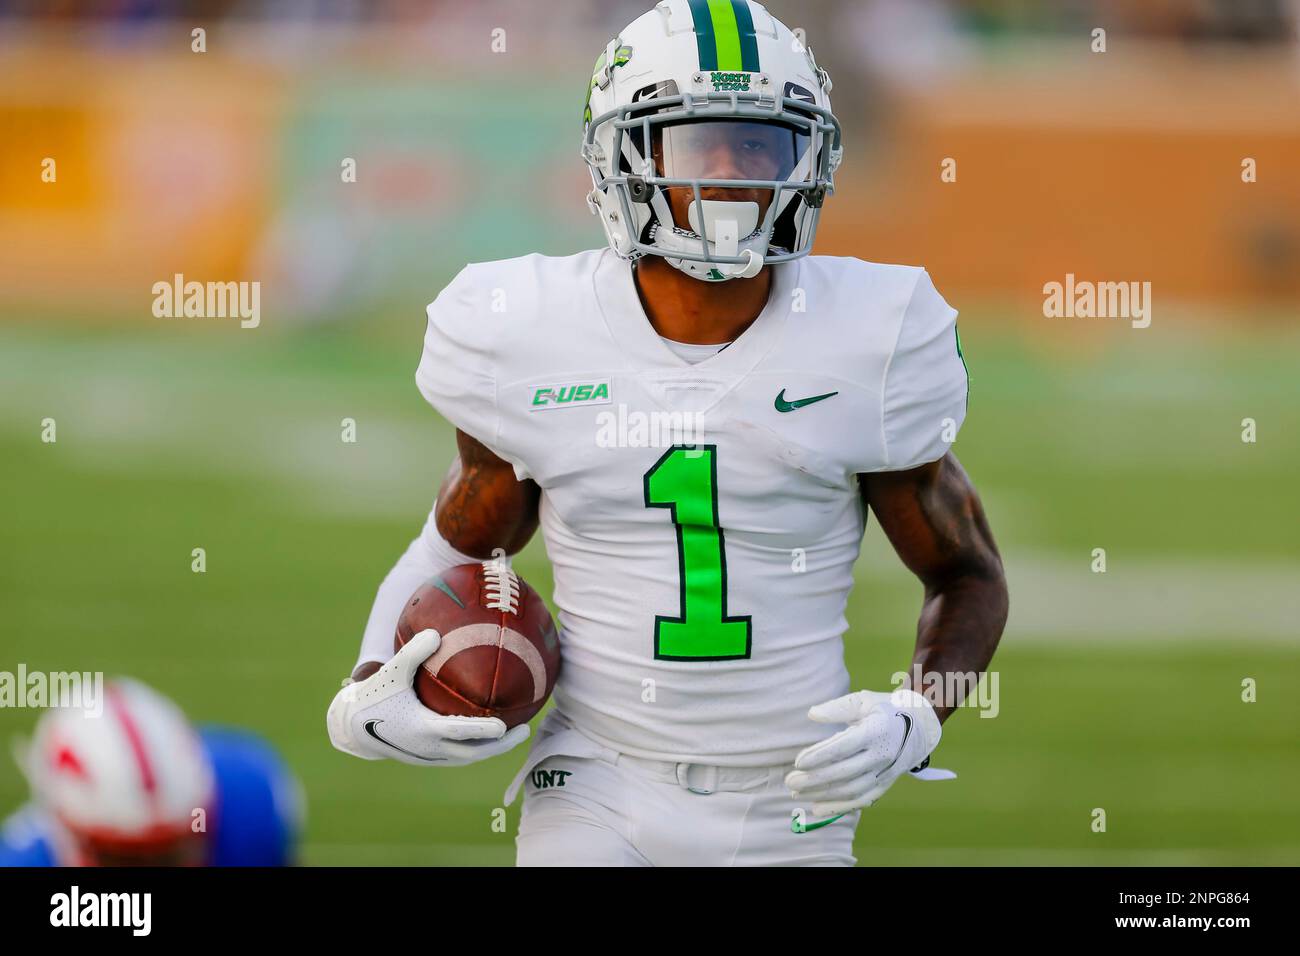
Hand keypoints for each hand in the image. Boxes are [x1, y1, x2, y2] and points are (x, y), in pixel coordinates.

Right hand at [326, 628, 529, 765]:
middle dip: (500, 745)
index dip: (483, 731)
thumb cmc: (373, 695)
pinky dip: (475, 747)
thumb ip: (413, 652)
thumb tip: (436, 632)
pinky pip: (457, 755)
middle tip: (525, 731)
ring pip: (467, 757)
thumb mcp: (391, 671)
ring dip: (491, 749)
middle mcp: (429, 748)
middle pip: (473, 752)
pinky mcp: (426, 758)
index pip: (460, 732)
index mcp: (423, 729)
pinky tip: (488, 734)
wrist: (351, 727)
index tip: (504, 725)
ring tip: (513, 734)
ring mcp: (428, 756)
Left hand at [786, 688, 944, 816]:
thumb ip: (837, 707)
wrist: (920, 727)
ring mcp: (885, 773)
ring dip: (822, 794)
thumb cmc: (884, 710)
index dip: (820, 756)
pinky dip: (839, 807)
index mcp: (876, 731)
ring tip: (797, 794)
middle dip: (815, 779)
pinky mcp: (885, 785)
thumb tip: (812, 714)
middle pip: (845, 772)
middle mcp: (882, 755)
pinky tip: (817, 808)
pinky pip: (861, 800)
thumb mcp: (863, 700)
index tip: (798, 762)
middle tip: (790, 781)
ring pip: (851, 789)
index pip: (844, 746)